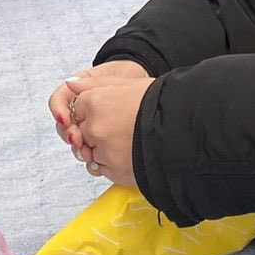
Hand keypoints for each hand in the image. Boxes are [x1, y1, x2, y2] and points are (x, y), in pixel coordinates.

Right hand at [49, 60, 147, 150]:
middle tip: (77, 140)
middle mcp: (79, 110)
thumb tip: (69, 82)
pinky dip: (89, 155)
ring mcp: (87, 125)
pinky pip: (87, 150)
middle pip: (62, 126)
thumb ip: (88, 81)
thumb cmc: (123, 77)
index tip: (66, 120)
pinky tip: (94, 158)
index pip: (57, 103)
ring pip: (73, 141)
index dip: (59, 112)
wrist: (141, 83)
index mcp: (76, 93)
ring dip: (77, 147)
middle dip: (67, 134)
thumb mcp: (106, 77)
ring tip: (86, 151)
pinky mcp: (97, 139)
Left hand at [65, 66, 151, 188]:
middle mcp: (95, 127)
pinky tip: (130, 154)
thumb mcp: (127, 83)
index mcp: (95, 101)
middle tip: (121, 127)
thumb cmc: (161, 102)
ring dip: (104, 149)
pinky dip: (113, 164)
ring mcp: (103, 151)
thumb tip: (70, 84)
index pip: (78, 108)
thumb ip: (93, 84)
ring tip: (129, 141)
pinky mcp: (113, 171)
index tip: (108, 111)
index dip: (93, 109)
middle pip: (82, 131)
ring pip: (91, 152)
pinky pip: (103, 169)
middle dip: (96, 130)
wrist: (184, 128)